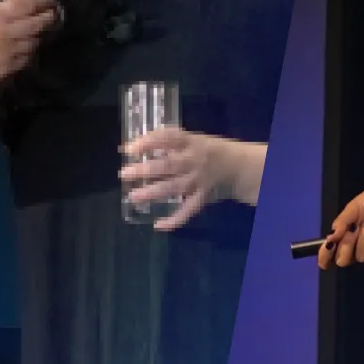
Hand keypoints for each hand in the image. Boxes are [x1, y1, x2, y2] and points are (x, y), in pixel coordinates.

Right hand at [0, 0, 58, 86]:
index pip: (25, 5)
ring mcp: (10, 50)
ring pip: (34, 41)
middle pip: (37, 23)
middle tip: (52, 14)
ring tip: (37, 32)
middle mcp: (6, 31)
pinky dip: (28, 51)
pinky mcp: (10, 66)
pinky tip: (26, 48)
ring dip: (37, 36)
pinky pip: (27, 57)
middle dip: (47, 18)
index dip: (41, 1)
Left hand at [119, 128, 253, 231]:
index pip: (169, 138)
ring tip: (133, 197)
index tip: (130, 148)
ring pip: (174, 188)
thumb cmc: (210, 151)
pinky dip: (174, 220)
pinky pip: (188, 210)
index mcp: (193, 142)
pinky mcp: (203, 197)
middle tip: (124, 174)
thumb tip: (130, 147)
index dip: (149, 142)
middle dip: (145, 170)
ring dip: (152, 193)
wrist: (239, 167)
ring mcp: (199, 180)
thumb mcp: (194, 140)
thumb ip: (167, 144)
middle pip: (168, 166)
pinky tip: (158, 225)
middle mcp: (195, 161)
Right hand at [315, 174, 363, 268]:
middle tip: (353, 228)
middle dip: (346, 245)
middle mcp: (357, 247)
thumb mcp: (354, 207)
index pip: (331, 256)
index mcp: (346, 237)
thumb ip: (342, 222)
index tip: (326, 247)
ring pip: (362, 258)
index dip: (325, 257)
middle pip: (344, 261)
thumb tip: (330, 237)